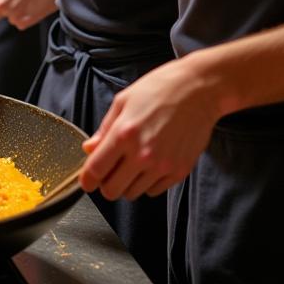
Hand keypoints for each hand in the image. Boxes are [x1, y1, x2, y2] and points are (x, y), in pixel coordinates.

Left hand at [0, 0, 62, 30]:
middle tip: (15, 3)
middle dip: (2, 11)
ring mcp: (11, 14)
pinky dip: (25, 18)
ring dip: (15, 14)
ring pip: (9, 19)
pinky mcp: (23, 22)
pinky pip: (20, 24)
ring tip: (27, 1)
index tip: (3, 0)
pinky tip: (32, 7)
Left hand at [80, 57, 222, 199]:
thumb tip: (89, 148)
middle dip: (106, 183)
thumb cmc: (158, 90)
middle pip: (112, 190)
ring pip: (133, 193)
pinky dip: (147, 183)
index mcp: (124, 134)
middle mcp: (142, 154)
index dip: (87, 180)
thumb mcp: (122, 101)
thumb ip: (104, 129)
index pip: (96, 170)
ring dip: (126, 183)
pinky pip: (154, 191)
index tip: (86, 181)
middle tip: (109, 171)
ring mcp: (162, 166)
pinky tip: (149, 164)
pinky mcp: (179, 171)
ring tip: (131, 164)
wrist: (197, 91)